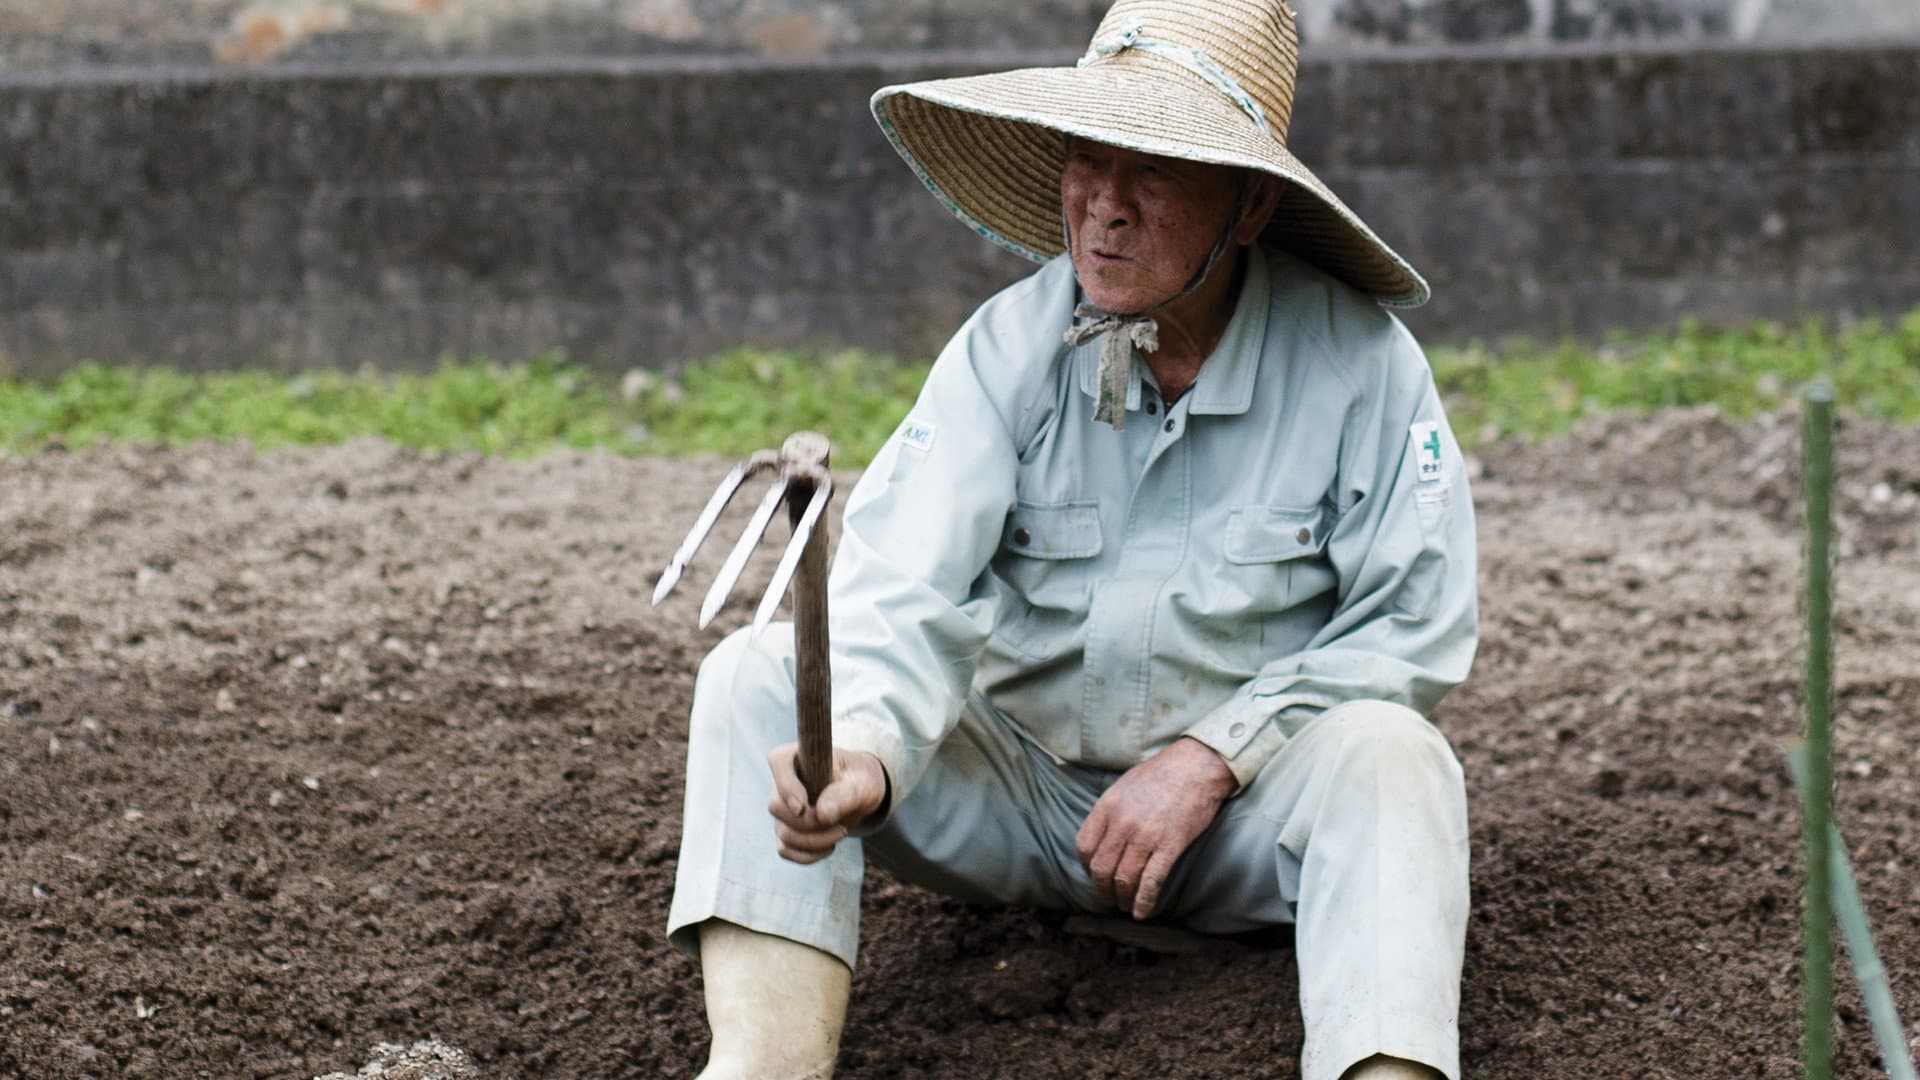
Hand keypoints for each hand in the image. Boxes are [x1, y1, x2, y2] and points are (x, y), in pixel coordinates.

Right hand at [765, 744, 888, 863]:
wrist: (859, 794)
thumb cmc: (859, 780)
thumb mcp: (862, 783)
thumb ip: (844, 794)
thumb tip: (822, 814)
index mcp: (798, 757)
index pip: (778, 760)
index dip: (786, 786)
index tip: (803, 807)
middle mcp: (782, 782)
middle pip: (777, 806)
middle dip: (810, 823)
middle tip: (842, 825)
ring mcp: (781, 809)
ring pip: (784, 833)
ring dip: (815, 841)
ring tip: (842, 832)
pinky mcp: (785, 831)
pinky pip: (785, 850)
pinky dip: (808, 855)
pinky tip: (829, 847)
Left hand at [1076, 736, 1235, 919]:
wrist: (1196, 767)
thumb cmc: (1161, 774)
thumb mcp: (1124, 785)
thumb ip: (1110, 811)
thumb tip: (1101, 836)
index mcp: (1108, 806)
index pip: (1084, 846)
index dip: (1086, 866)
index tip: (1094, 873)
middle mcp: (1122, 823)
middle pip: (1101, 868)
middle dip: (1101, 889)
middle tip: (1107, 898)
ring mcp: (1146, 836)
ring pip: (1124, 879)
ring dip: (1121, 898)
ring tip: (1123, 906)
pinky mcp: (1169, 846)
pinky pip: (1151, 881)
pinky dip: (1143, 901)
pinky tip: (1141, 912)